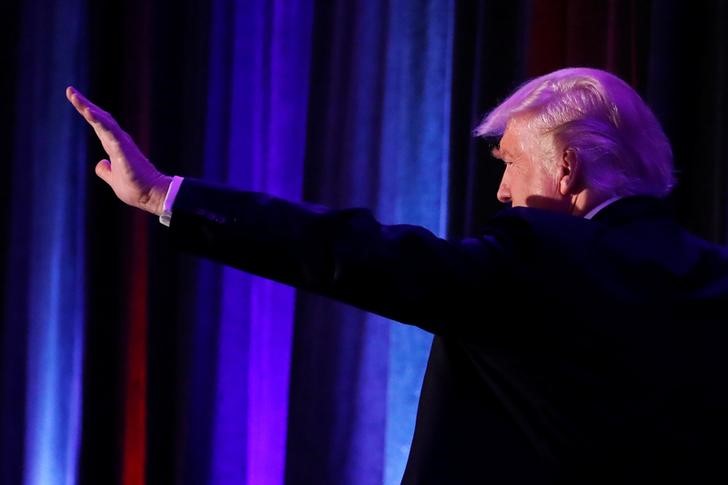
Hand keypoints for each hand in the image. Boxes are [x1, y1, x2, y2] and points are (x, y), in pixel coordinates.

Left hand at [66, 86, 171, 215]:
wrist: (152, 195)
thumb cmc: (136, 187)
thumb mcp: (114, 179)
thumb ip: (106, 171)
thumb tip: (100, 164)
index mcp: (114, 146)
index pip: (98, 125)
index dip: (87, 112)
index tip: (74, 98)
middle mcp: (118, 141)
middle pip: (100, 118)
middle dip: (84, 104)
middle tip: (70, 91)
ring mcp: (121, 144)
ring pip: (103, 121)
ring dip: (88, 108)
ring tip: (74, 97)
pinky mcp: (123, 150)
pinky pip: (109, 132)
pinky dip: (98, 121)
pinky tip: (88, 112)